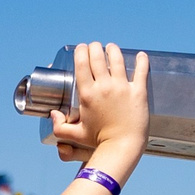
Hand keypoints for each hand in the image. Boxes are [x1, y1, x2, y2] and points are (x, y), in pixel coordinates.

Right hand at [48, 42, 148, 166]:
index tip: (81, 48)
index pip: (82, 63)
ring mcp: (122, 88)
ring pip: (117, 59)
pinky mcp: (138, 92)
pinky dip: (142, 60)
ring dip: (113, 50)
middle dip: (95, 47)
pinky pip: (141, 70)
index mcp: (87, 94)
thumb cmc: (99, 143)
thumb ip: (60, 127)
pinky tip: (141, 55)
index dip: (81, 51)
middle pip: (97, 57)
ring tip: (111, 48)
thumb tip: (52, 115)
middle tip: (95, 47)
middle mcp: (104, 87)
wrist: (122, 148)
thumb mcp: (76, 134)